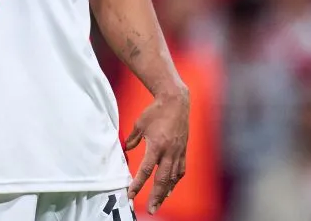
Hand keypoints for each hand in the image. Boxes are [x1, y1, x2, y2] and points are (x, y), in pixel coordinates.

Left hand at [124, 88, 189, 214]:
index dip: (138, 184)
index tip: (131, 194)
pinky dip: (175, 180)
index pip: (145, 170)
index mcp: (156, 146)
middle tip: (151, 209)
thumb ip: (132, 139)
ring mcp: (178, 151)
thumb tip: (127, 150)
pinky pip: (181, 169)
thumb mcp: (139, 124)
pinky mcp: (183, 149)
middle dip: (156, 196)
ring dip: (166, 192)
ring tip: (160, 202)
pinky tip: (171, 187)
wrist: (176, 101)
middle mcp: (169, 151)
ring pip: (173, 177)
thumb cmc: (156, 111)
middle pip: (162, 179)